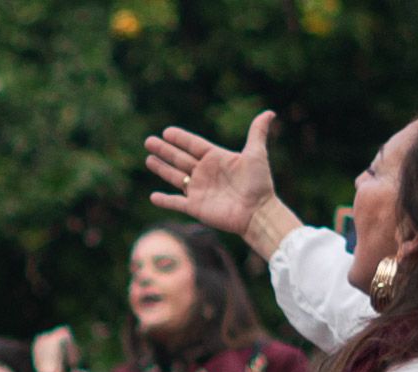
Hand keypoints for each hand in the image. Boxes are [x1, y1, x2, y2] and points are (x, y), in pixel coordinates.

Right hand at [145, 111, 280, 239]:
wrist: (257, 212)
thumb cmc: (258, 183)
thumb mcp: (256, 154)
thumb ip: (257, 133)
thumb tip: (269, 112)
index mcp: (216, 158)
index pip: (194, 145)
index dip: (180, 138)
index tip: (167, 132)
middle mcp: (205, 173)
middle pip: (180, 158)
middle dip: (164, 150)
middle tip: (149, 141)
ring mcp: (199, 190)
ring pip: (174, 177)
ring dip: (161, 168)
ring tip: (148, 159)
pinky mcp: (195, 207)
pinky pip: (176, 203)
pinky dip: (164, 201)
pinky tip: (153, 196)